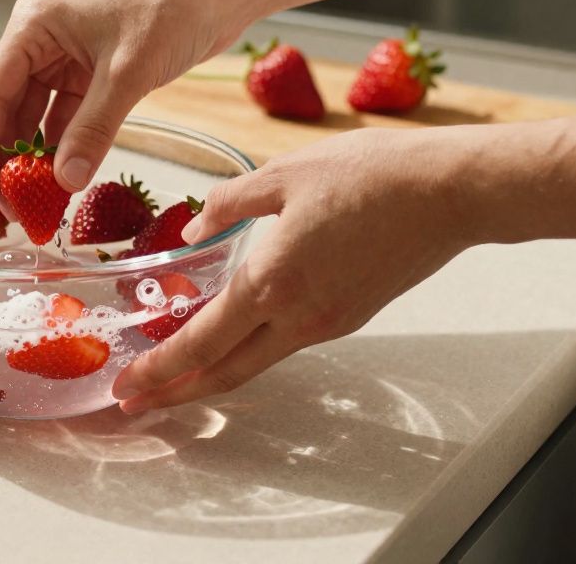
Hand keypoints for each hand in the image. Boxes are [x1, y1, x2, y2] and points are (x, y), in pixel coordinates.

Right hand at [0, 0, 251, 200]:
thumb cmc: (172, 7)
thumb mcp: (127, 74)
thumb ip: (92, 130)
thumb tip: (65, 182)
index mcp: (32, 26)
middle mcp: (40, 40)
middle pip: (7, 109)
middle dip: (10, 159)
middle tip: (15, 207)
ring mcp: (64, 57)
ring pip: (36, 117)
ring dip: (38, 157)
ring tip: (38, 201)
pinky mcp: (91, 72)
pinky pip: (67, 117)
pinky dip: (66, 146)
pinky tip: (66, 178)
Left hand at [112, 126, 474, 412]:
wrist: (449, 191)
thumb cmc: (372, 174)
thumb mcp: (283, 173)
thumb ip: (229, 202)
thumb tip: (196, 225)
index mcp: (272, 282)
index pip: (200, 343)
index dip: (159, 369)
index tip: (126, 384)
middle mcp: (299, 316)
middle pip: (224, 373)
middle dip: (174, 392)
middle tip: (135, 401)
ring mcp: (328, 322)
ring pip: (257, 361)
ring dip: (211, 373)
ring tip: (175, 373)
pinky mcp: (349, 315)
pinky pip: (287, 341)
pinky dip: (248, 349)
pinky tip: (232, 334)